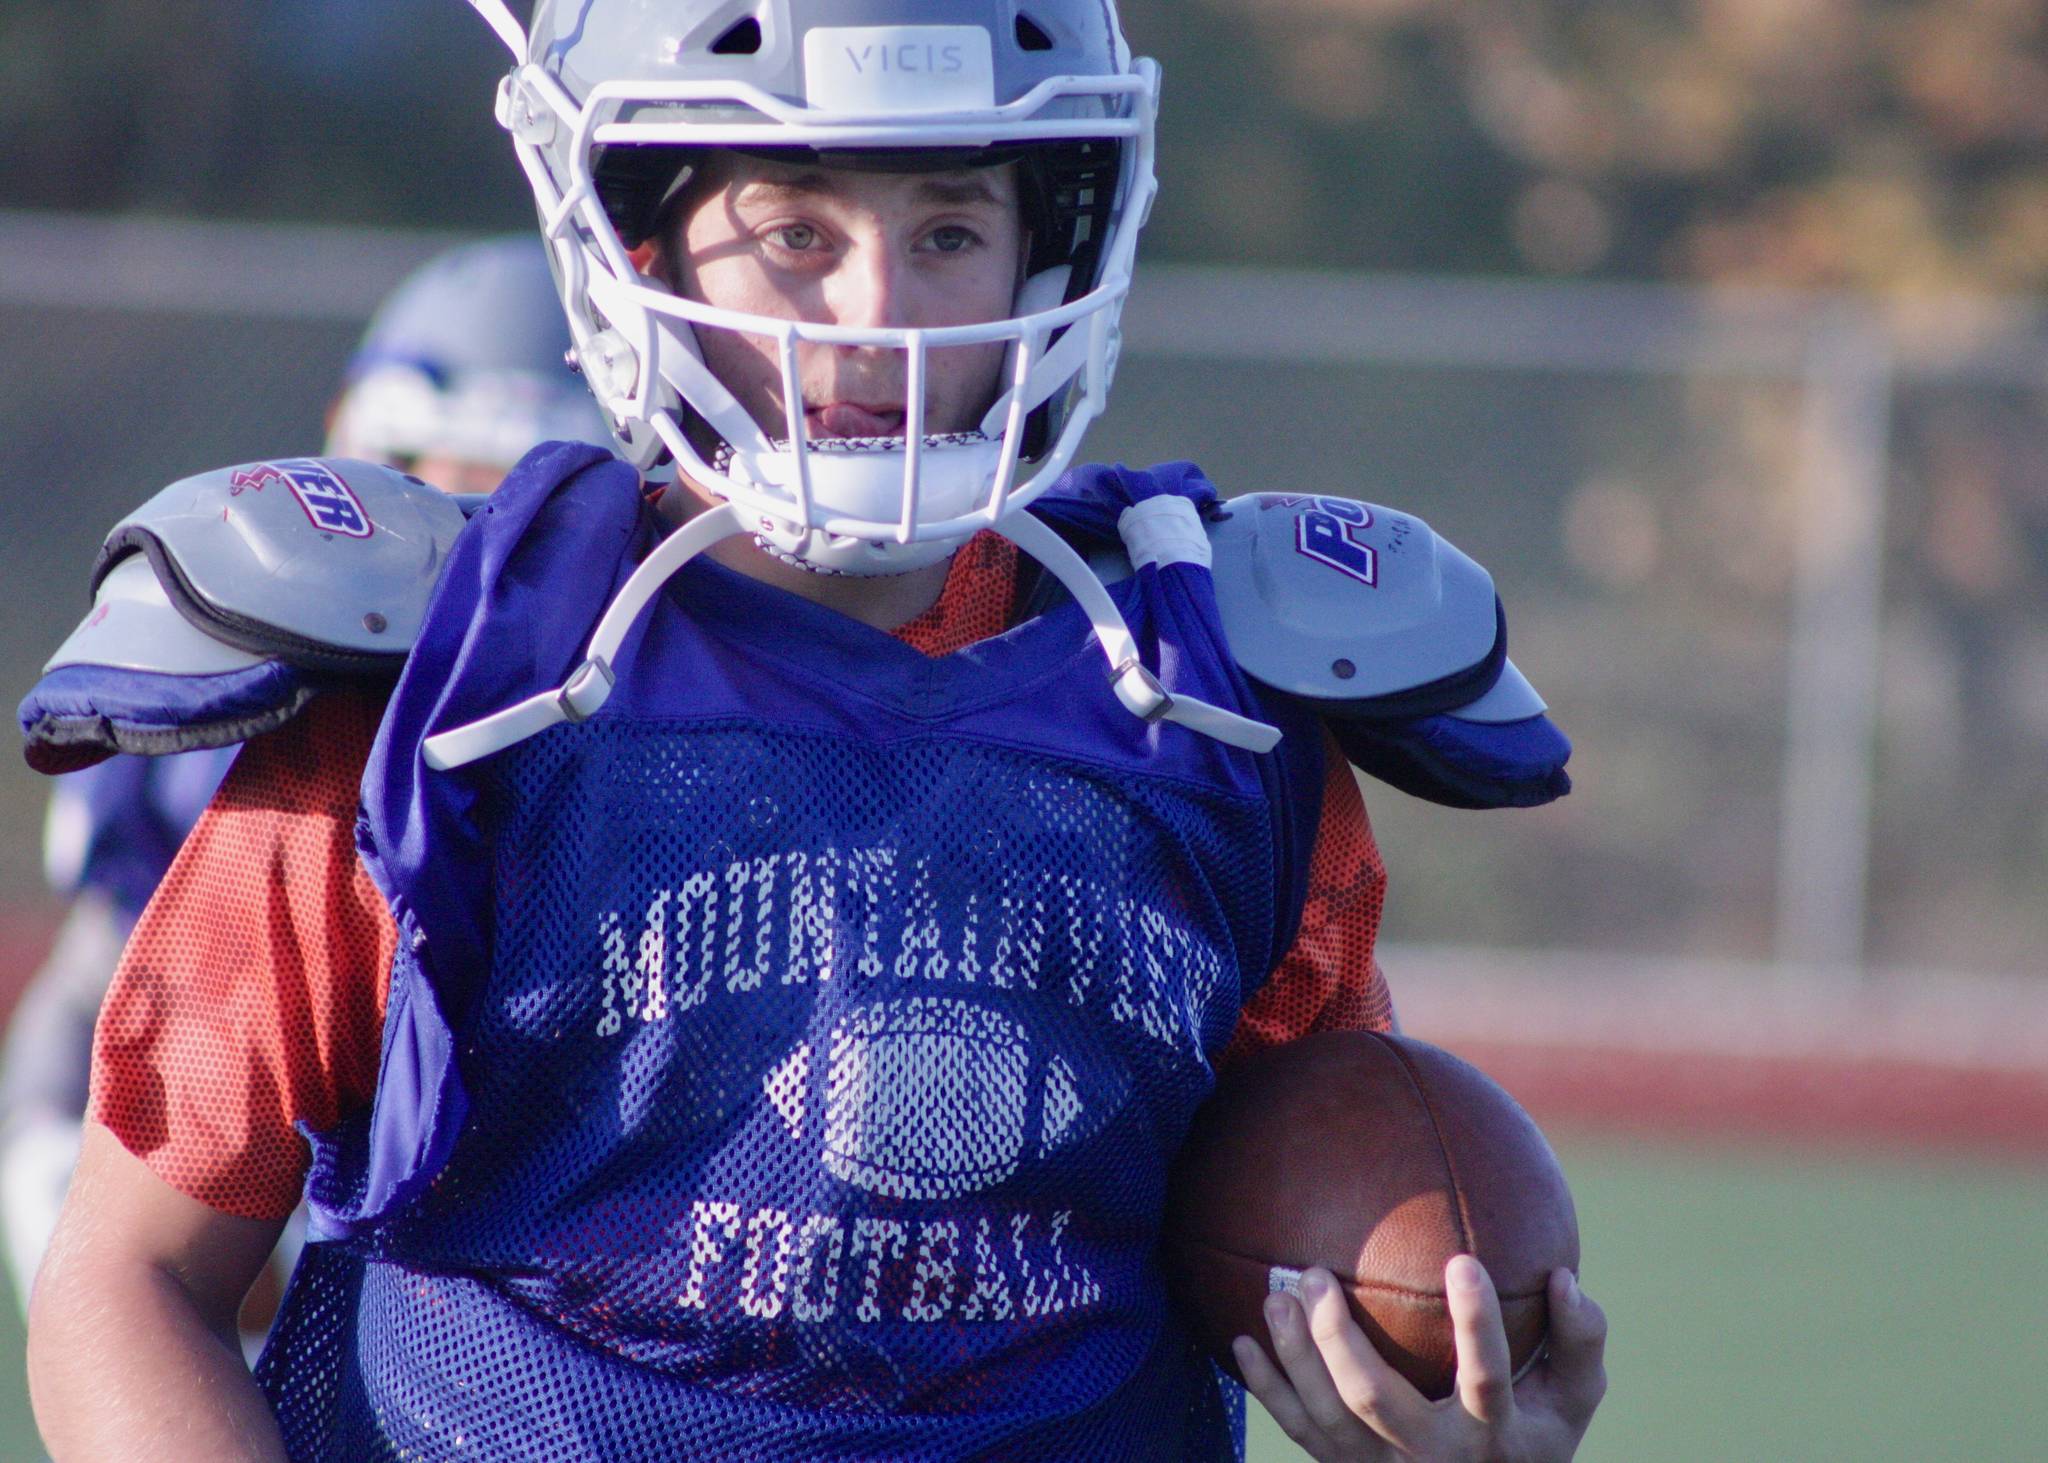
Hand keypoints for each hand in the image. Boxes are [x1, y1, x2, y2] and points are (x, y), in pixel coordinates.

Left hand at [1233, 1256, 1606, 1461]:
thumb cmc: (1536, 1434)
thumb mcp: (1574, 1400)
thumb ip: (1580, 1340)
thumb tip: (1565, 1277)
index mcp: (1496, 1435)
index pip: (1487, 1379)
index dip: (1475, 1325)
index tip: (1461, 1260)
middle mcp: (1434, 1456)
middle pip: (1375, 1399)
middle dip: (1338, 1338)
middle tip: (1315, 1273)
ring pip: (1327, 1416)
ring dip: (1294, 1356)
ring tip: (1275, 1294)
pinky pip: (1299, 1432)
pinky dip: (1268, 1390)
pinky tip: (1239, 1342)